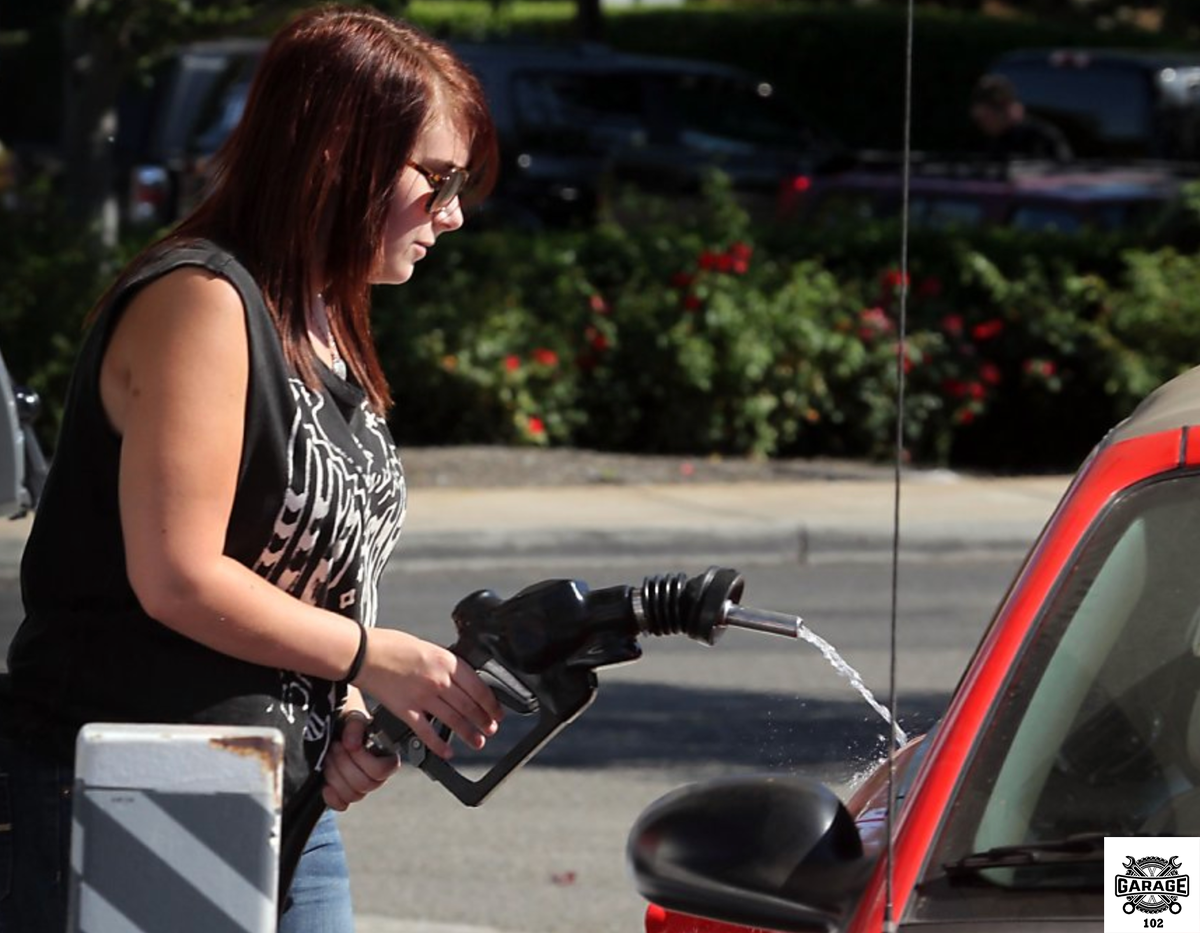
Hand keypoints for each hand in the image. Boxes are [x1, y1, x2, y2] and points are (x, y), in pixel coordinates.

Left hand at [321, 711, 398, 810]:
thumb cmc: (347, 721)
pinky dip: (332, 796)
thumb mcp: (353, 716)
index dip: (362, 759)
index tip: (348, 744)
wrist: (333, 726)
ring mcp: (360, 785)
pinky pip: (342, 804)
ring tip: (328, 757)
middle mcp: (376, 774)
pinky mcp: (344, 792)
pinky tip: (326, 785)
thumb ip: (355, 725)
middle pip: (364, 784)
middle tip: (334, 747)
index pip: (382, 770)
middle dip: (343, 764)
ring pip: (353, 795)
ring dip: (335, 775)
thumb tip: (352, 744)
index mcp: (385, 756)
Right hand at [355, 629, 502, 759]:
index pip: (478, 688)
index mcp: (447, 662)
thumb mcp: (430, 648)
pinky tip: (447, 752)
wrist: (363, 652)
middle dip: (483, 721)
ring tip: (477, 742)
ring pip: (453, 720)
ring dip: (468, 734)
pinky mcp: (405, 710)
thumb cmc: (393, 646)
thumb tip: (463, 681)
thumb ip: (447, 666)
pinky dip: (439, 744)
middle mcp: (438, 680)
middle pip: (469, 706)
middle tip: (490, 730)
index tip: (497, 713)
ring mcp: (422, 697)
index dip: (491, 704)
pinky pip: (427, 732)